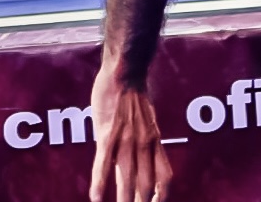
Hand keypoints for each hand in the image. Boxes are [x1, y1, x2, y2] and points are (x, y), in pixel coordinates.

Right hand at [89, 65, 171, 201]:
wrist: (125, 72)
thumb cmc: (135, 94)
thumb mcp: (149, 120)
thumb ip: (147, 141)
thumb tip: (143, 159)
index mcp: (155, 142)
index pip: (165, 177)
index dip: (161, 196)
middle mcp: (144, 144)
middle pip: (146, 184)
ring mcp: (126, 140)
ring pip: (126, 179)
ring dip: (123, 201)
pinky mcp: (107, 135)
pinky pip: (103, 165)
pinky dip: (99, 184)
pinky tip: (95, 198)